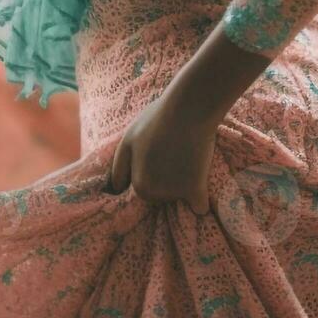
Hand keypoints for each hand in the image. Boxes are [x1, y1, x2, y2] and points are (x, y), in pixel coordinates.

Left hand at [107, 93, 215, 214]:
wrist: (188, 110)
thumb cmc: (155, 121)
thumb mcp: (127, 141)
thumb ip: (120, 168)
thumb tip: (116, 190)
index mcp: (138, 184)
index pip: (143, 189)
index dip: (149, 173)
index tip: (158, 158)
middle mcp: (155, 194)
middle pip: (161, 196)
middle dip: (165, 182)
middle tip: (173, 155)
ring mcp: (176, 193)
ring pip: (179, 198)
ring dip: (183, 186)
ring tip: (186, 158)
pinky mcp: (197, 190)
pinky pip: (200, 207)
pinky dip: (201, 202)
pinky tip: (201, 195)